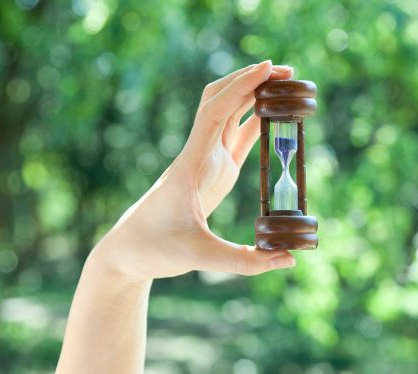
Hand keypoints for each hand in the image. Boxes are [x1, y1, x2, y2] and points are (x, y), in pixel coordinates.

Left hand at [89, 60, 296, 280]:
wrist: (128, 250)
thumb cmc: (155, 248)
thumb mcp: (199, 256)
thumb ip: (244, 260)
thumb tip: (289, 259)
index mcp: (191, 163)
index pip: (216, 112)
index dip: (242, 87)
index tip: (269, 69)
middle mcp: (198, 154)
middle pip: (221, 100)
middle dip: (250, 80)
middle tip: (285, 71)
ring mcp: (205, 161)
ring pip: (228, 114)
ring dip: (253, 95)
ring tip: (285, 85)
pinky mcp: (212, 172)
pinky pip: (235, 138)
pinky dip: (255, 121)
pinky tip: (274, 115)